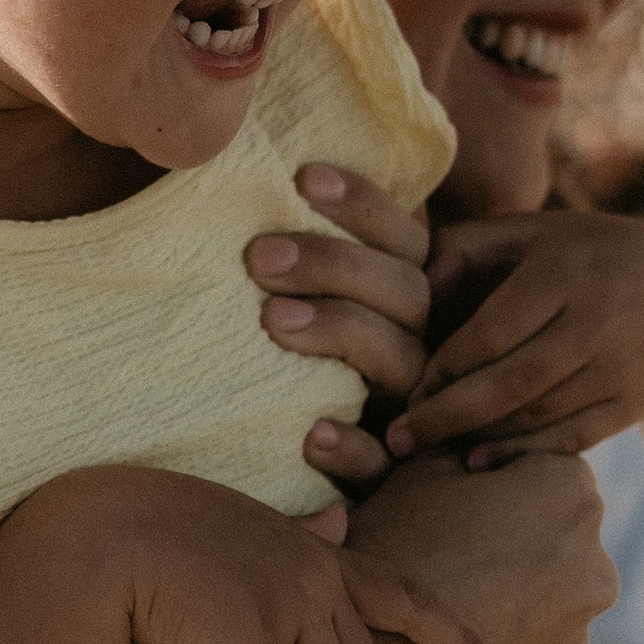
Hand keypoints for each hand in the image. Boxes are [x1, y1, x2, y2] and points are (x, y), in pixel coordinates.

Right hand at [67, 465, 497, 643]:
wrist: (94, 538)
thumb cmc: (155, 537)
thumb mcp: (240, 538)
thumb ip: (295, 543)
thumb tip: (338, 522)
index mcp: (316, 552)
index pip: (403, 594)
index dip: (450, 634)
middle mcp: (316, 575)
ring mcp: (291, 603)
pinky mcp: (258, 636)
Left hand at [246, 165, 431, 486]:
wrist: (258, 472)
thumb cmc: (259, 367)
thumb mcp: (274, 302)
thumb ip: (281, 253)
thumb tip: (233, 170)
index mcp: (394, 300)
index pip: (403, 241)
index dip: (364, 205)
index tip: (301, 174)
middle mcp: (410, 347)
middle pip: (405, 294)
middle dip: (336, 265)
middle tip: (258, 256)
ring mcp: (401, 409)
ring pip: (402, 363)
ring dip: (341, 332)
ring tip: (271, 319)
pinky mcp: (379, 473)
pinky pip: (380, 464)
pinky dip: (352, 448)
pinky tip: (313, 435)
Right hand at [349, 453, 617, 643]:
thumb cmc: (387, 551)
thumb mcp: (408, 475)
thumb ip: (438, 438)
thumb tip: (406, 406)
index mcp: (572, 495)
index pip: (541, 468)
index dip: (491, 476)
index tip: (452, 491)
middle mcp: (596, 565)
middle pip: (553, 535)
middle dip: (511, 535)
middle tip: (445, 544)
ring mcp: (578, 633)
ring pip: (544, 597)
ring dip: (508, 592)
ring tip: (444, 596)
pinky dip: (496, 643)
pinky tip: (445, 638)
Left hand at [388, 207, 643, 465]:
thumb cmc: (573, 251)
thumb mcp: (524, 232)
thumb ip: (461, 251)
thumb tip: (399, 294)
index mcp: (564, 274)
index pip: (491, 334)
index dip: (442, 369)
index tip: (401, 393)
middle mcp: (598, 322)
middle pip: (512, 383)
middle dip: (447, 416)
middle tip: (397, 440)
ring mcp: (621, 368)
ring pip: (539, 415)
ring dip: (477, 438)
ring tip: (423, 452)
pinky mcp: (634, 404)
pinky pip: (572, 438)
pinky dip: (522, 453)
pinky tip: (477, 463)